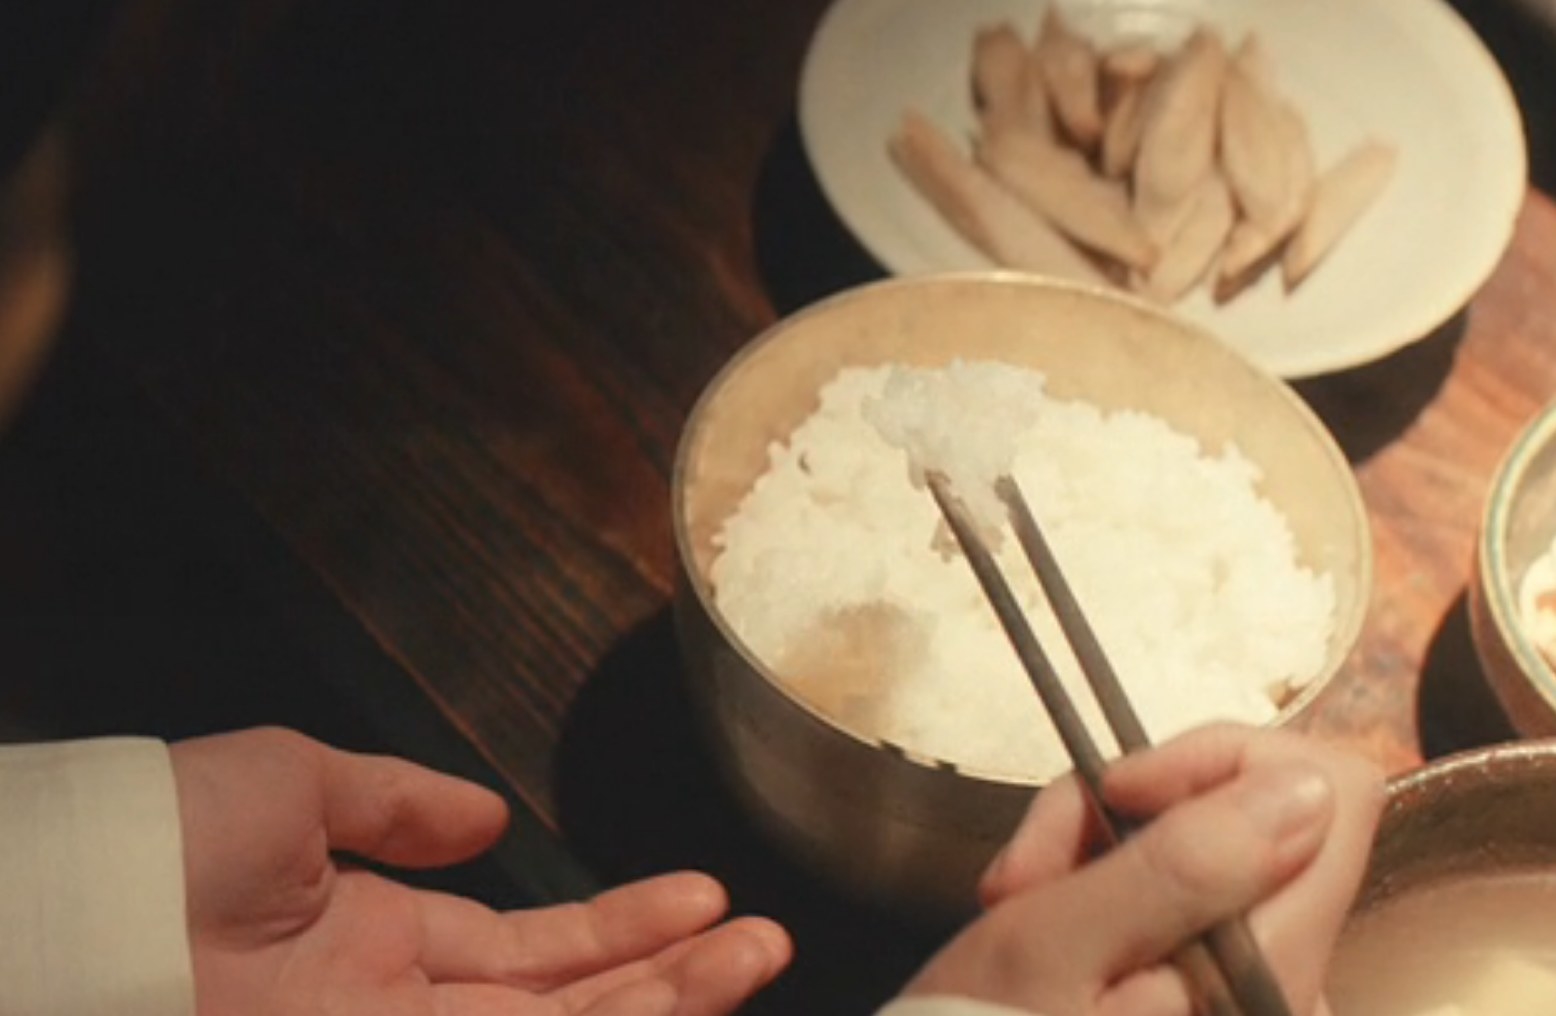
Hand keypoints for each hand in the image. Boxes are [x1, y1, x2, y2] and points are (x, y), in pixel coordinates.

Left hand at [169, 727, 790, 1015]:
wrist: (68, 921)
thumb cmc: (154, 843)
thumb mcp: (285, 784)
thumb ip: (393, 799)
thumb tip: (489, 816)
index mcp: (378, 942)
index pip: (531, 948)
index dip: (620, 924)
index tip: (701, 896)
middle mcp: (405, 1014)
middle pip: (569, 1008)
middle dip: (672, 974)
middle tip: (765, 941)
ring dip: (664, 1006)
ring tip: (753, 960)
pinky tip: (667, 1009)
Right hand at [900, 723, 1383, 1015]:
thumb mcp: (1050, 944)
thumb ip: (1180, 865)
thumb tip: (1305, 787)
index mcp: (1270, 967)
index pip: (1331, 795)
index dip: (1220, 761)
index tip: (1122, 793)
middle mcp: (1285, 981)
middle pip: (1258, 813)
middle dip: (1134, 810)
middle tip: (1034, 868)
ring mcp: (1245, 991)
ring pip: (1205, 846)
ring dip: (1101, 847)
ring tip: (1022, 899)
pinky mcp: (1205, 991)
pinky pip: (1180, 895)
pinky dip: (1106, 885)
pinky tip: (1044, 923)